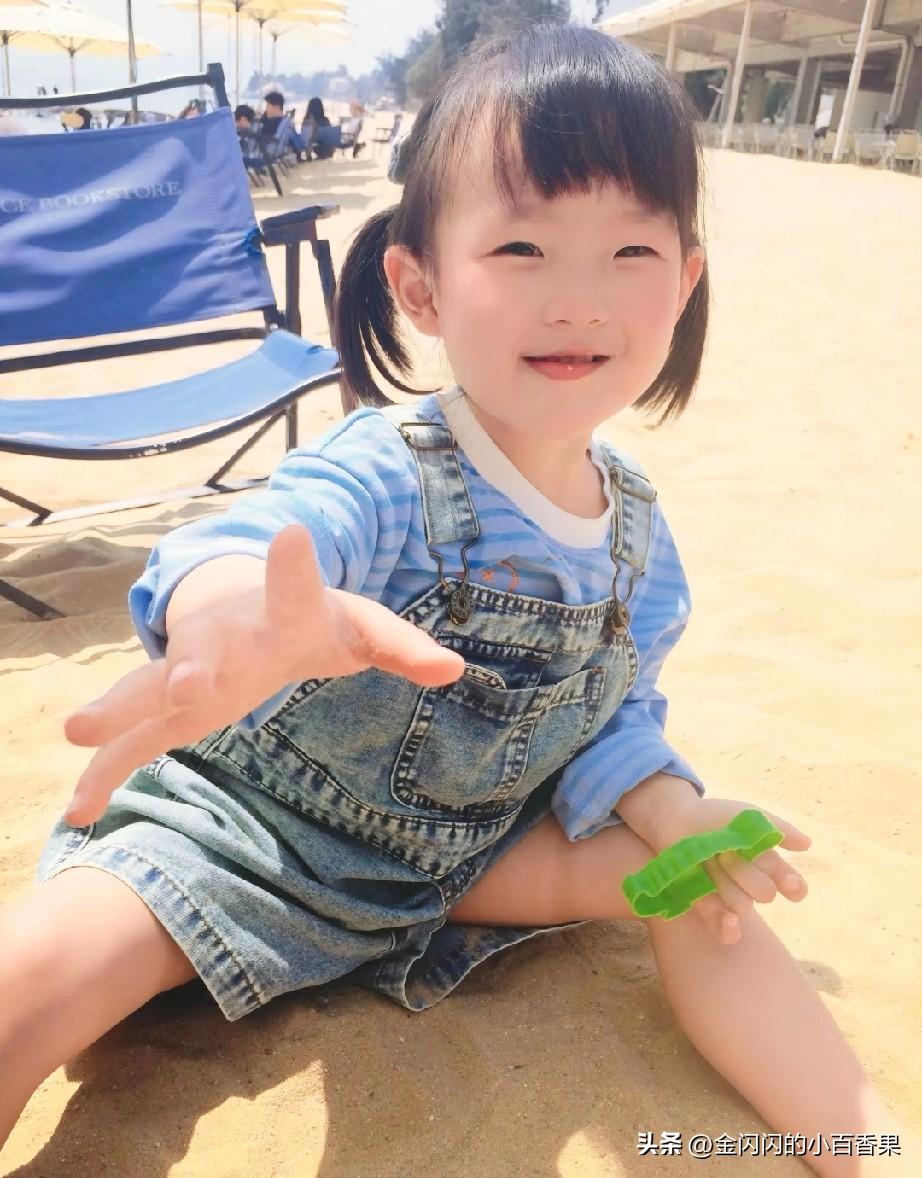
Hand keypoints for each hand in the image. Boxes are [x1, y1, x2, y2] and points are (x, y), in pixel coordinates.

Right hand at [63, 525, 463, 825]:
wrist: (241, 606)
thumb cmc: (310, 619)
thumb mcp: (360, 628)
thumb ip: (403, 647)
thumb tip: (455, 670)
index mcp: (281, 614)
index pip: (295, 590)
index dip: (294, 567)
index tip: (294, 536)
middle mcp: (226, 640)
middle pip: (208, 650)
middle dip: (194, 666)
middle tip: (187, 682)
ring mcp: (188, 673)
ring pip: (147, 690)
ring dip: (118, 709)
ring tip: (78, 729)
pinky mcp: (168, 709)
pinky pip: (133, 741)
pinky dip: (105, 771)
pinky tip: (78, 812)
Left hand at [645, 796, 810, 944]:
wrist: (677, 818)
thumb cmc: (716, 817)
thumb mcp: (748, 816)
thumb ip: (778, 828)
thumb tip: (807, 844)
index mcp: (765, 862)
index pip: (789, 883)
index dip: (793, 886)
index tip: (791, 886)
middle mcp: (750, 882)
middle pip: (765, 894)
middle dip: (749, 875)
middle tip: (727, 854)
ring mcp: (728, 895)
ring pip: (743, 906)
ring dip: (729, 884)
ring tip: (711, 863)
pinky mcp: (705, 906)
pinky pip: (723, 927)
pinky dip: (728, 927)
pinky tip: (731, 921)